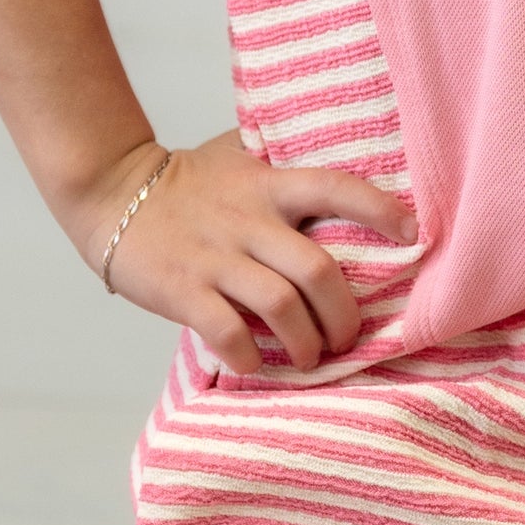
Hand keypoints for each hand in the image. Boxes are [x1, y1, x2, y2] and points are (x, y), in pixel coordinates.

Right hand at [79, 131, 418, 374]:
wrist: (111, 192)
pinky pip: (227, 332)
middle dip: (344, 315)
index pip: (335, 186)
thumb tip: (351, 178)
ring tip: (310, 357)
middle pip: (318, 270)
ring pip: (280, 307)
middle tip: (348, 337)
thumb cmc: (189, 182)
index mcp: (268, 184)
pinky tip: (254, 364)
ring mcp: (215, 257)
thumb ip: (284, 169)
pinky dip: (248, 357)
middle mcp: (248, 219)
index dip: (379, 209)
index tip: (413, 234)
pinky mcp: (182, 289)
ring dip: (305, 343)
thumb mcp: (240, 160)